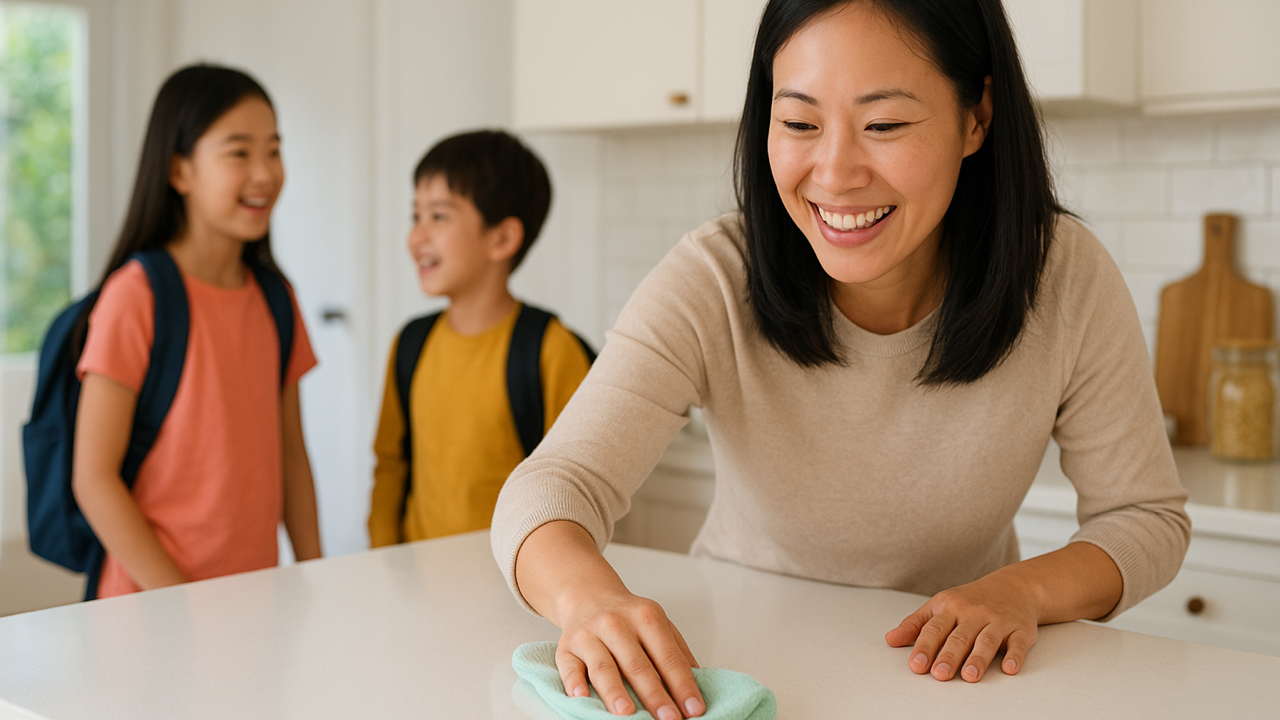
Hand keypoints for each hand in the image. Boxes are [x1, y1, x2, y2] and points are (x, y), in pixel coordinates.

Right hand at [555, 587, 705, 718]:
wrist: (588, 595)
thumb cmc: (628, 617)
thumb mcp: (658, 622)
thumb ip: (677, 650)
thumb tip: (697, 681)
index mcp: (646, 617)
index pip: (668, 656)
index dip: (682, 684)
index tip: (694, 709)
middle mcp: (616, 624)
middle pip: (637, 665)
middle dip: (655, 695)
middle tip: (669, 719)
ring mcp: (589, 635)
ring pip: (603, 667)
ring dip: (615, 692)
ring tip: (627, 713)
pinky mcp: (566, 647)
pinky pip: (569, 667)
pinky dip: (575, 684)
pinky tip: (582, 698)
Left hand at [884, 573, 1038, 682]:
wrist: (1014, 586)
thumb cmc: (971, 600)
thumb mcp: (940, 606)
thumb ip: (915, 624)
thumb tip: (890, 639)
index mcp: (950, 606)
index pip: (934, 628)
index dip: (924, 647)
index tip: (916, 665)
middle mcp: (974, 613)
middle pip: (960, 637)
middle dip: (949, 656)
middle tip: (939, 674)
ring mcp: (998, 621)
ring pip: (987, 640)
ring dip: (978, 658)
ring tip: (969, 676)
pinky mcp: (1021, 630)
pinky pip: (1019, 643)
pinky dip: (1015, 655)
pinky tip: (1009, 668)